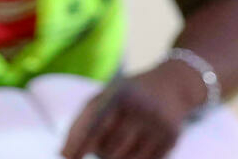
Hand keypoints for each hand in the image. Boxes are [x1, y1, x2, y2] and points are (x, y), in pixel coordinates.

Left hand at [62, 64, 201, 158]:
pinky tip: (138, 143)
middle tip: (102, 142)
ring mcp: (158, 124)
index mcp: (119, 95)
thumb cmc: (127, 95)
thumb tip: (65, 154)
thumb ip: (83, 122)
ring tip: (119, 142)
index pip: (95, 126)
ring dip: (116, 157)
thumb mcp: (104, 98)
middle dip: (100, 151)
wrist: (172, 85)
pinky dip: (136, 158)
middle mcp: (140, 108)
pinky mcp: (172, 138)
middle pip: (108, 149)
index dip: (79, 144)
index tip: (67, 156)